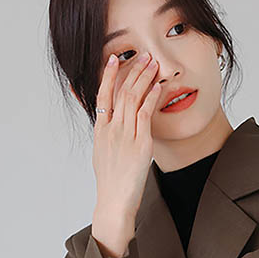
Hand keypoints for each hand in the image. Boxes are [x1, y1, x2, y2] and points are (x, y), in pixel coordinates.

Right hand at [92, 51, 163, 239]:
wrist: (114, 202)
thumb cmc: (111, 184)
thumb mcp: (103, 156)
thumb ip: (107, 139)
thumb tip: (111, 130)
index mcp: (100, 131)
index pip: (102, 95)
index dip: (108, 75)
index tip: (113, 59)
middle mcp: (111, 129)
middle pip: (120, 91)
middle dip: (132, 70)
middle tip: (142, 55)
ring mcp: (125, 135)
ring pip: (133, 98)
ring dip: (144, 78)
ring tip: (152, 63)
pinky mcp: (140, 143)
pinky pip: (145, 114)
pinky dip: (152, 97)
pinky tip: (158, 86)